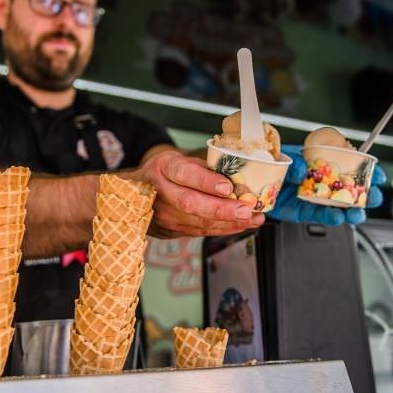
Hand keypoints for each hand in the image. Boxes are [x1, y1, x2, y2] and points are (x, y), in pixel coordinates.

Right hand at [137, 150, 264, 237]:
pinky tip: (239, 225)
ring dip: (229, 222)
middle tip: (247, 209)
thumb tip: (239, 183)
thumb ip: (206, 170)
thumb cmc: (167, 172)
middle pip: (191, 203)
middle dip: (223, 209)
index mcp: (163, 167)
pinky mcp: (170, 231)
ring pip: (198, 222)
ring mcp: (163, 215)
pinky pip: (200, 231)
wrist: (138, 191)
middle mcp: (160, 192)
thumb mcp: (181, 161)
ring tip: (253, 218)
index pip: (184, 174)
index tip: (228, 187)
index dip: (207, 182)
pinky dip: (222, 229)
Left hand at [267, 145, 386, 225]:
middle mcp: (325, 183)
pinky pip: (321, 216)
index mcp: (326, 164)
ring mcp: (317, 198)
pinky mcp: (306, 212)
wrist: (258, 179)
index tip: (378, 175)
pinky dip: (331, 217)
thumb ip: (297, 162)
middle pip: (352, 191)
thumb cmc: (278, 163)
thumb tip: (303, 171)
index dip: (368, 171)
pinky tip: (337, 216)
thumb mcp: (289, 155)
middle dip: (366, 196)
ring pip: (340, 207)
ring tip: (356, 213)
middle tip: (372, 198)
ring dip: (351, 212)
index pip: (352, 167)